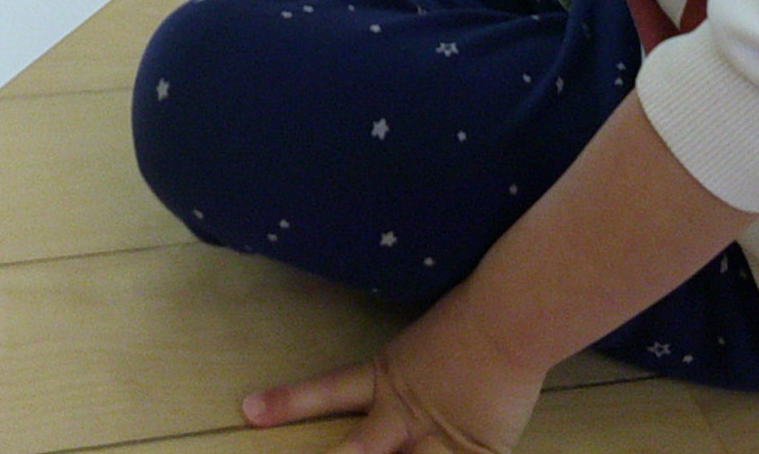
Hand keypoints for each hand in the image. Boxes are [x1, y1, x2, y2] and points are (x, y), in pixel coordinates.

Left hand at [242, 289, 546, 453]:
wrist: (509, 320)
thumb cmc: (471, 319)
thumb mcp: (426, 343)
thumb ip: (407, 369)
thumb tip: (392, 381)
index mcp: (387, 377)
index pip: (329, 390)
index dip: (290, 403)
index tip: (248, 409)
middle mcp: (402, 414)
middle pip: (356, 450)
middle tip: (281, 449)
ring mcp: (435, 439)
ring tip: (380, 451)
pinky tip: (449, 453)